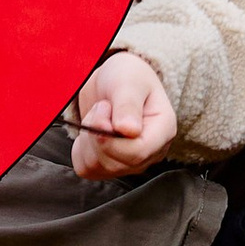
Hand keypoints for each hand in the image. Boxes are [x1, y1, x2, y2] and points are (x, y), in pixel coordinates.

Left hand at [70, 50, 176, 180]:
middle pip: (114, 163)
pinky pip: (86, 169)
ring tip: (100, 115)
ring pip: (97, 167)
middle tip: (102, 106)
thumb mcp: (129, 81)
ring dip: (88, 137)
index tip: (102, 108)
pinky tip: (92, 130)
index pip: (137, 153)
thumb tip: (129, 131)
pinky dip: (81, 149)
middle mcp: (150, 154)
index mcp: (163, 131)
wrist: (114, 81)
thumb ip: (128, 105)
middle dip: (97, 132)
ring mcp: (130, 165)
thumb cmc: (128, 76)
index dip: (111, 138)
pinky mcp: (109, 169)